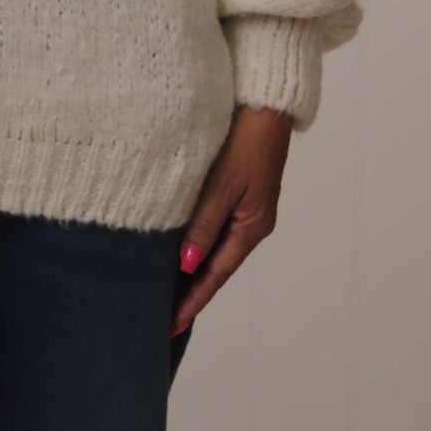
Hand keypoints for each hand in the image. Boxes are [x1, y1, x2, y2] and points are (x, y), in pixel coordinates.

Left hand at [171, 102, 293, 334]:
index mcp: (252, 228)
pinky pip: (216, 228)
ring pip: (215, 248)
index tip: (170, 324)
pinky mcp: (240, 192)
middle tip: (164, 316)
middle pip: (217, 266)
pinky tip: (182, 249)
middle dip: (192, 291)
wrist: (267, 105)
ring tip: (168, 290)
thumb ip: (204, 224)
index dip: (193, 300)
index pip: (216, 275)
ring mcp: (248, 209)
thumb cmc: (246, 141)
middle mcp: (252, 224)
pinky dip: (199, 243)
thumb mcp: (223, 185)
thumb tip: (187, 265)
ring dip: (194, 269)